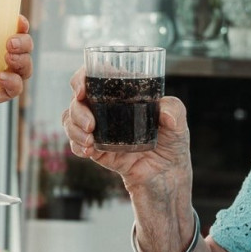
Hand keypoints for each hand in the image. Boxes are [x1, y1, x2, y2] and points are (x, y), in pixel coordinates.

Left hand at [0, 17, 33, 159]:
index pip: (3, 33)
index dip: (16, 26)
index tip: (18, 20)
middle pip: (20, 50)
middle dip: (23, 43)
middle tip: (11, 43)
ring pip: (22, 70)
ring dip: (23, 61)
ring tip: (9, 57)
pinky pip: (12, 90)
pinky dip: (12, 82)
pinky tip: (0, 77)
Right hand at [62, 68, 192, 197]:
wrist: (167, 175)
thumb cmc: (172, 143)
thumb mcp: (179, 123)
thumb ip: (175, 110)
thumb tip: (164, 113)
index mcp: (123, 95)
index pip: (96, 76)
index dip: (82, 78)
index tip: (81, 89)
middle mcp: (107, 109)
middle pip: (78, 99)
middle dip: (77, 109)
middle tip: (91, 124)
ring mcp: (100, 129)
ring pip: (71, 120)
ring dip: (74, 128)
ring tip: (90, 140)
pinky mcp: (97, 150)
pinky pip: (76, 144)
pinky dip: (77, 145)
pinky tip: (89, 150)